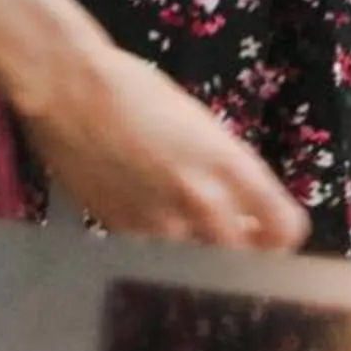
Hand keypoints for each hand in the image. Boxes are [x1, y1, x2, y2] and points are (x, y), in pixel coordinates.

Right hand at [19, 45, 310, 249]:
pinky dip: (155, 246)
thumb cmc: (133, 88)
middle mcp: (203, 201)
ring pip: (198, 264)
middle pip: (246, 259)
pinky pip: (154, 255)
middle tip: (229, 242)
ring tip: (179, 229)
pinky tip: (141, 218)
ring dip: (196, 252)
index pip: (284, 227)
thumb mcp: (197, 124)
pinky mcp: (122, 230)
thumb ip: (223, 169)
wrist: (66, 87)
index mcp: (229, 165)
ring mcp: (161, 222)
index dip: (280, 236)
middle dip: (242, 253)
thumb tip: (238, 208)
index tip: (269, 235)